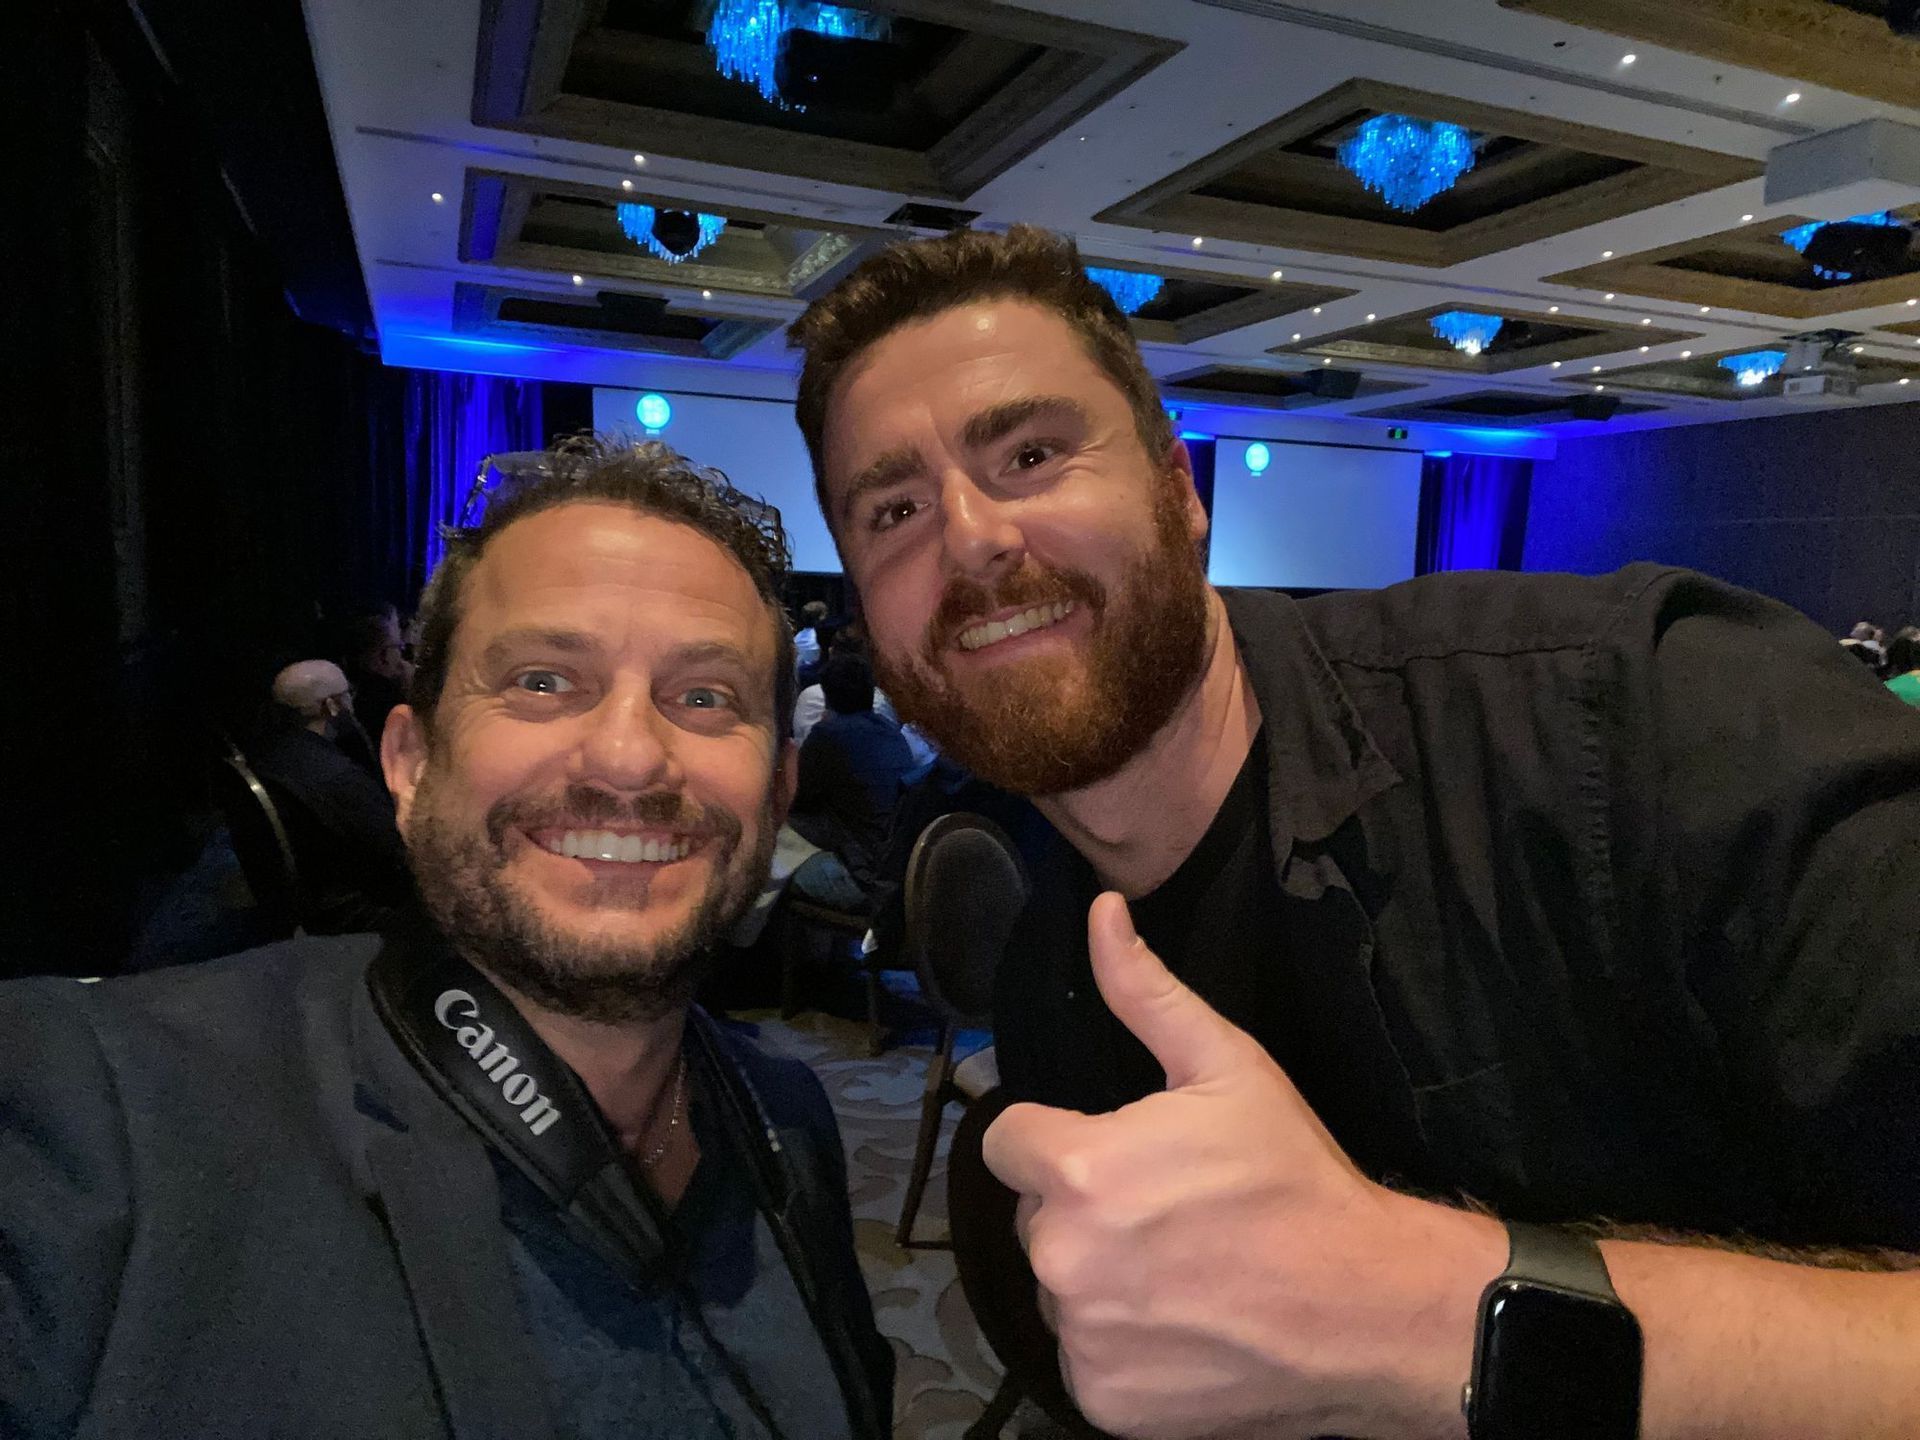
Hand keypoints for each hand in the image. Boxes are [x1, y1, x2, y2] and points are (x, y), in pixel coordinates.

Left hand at [982, 893, 1502, 1439]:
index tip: (1114, 1153)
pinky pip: (1085, 1358)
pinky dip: (1120, 1347)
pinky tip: (1183, 1326)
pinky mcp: (1104, 1401)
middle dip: (1082, 1208)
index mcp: (1078, 1169)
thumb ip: (1146, 992)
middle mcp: (1062, 1257)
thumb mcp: (1228, 1067)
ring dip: (1099, 1278)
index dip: (1056, 1140)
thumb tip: (1100, 912)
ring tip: (1180, 1270)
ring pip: (1058, 1289)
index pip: (1007, 1143)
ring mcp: (1082, 1337)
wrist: (1369, 1309)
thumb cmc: (1297, 1179)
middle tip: (1164, 1212)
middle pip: (1035, 1216)